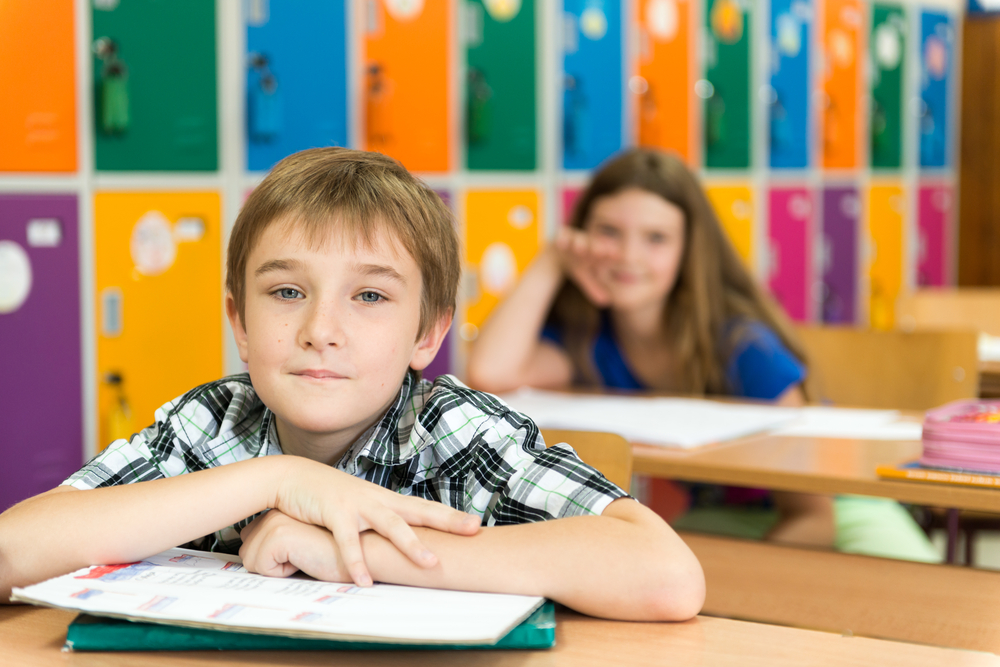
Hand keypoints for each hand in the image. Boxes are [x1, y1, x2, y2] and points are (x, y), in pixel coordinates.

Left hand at [240, 510, 349, 581]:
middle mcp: (274, 513)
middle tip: (302, 556)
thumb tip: (251, 555)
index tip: (296, 553)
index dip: (270, 558)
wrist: (364, 549)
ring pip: (250, 560)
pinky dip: (282, 572)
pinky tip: (305, 559)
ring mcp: (275, 521)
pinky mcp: (279, 534)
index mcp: (279, 512)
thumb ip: (282, 543)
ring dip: (276, 569)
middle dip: (269, 564)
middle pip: (246, 552)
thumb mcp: (303, 541)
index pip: (249, 542)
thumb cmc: (336, 551)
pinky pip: (262, 567)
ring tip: (305, 556)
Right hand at [273, 459, 479, 586]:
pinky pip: (348, 541)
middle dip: (447, 521)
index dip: (449, 516)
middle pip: (419, 511)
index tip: (475, 524)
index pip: (424, 508)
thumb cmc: (328, 496)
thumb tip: (397, 540)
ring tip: (430, 564)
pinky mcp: (334, 512)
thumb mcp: (359, 508)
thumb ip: (377, 522)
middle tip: (473, 529)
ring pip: (390, 525)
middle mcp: (377, 500)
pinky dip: (356, 562)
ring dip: (411, 545)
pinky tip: (364, 581)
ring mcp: (358, 504)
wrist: (294, 476)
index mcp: (386, 500)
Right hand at [553, 226, 613, 306]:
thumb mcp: (584, 276)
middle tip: (601, 251)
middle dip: (597, 247)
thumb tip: (605, 303)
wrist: (558, 252)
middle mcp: (586, 243)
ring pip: (578, 239)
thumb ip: (594, 287)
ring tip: (579, 249)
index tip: (618, 256)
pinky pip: (562, 236)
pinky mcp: (561, 236)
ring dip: (579, 243)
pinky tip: (561, 244)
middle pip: (593, 244)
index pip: (606, 252)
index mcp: (595, 251)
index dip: (611, 254)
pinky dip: (561, 239)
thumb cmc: (576, 264)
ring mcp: (574, 238)